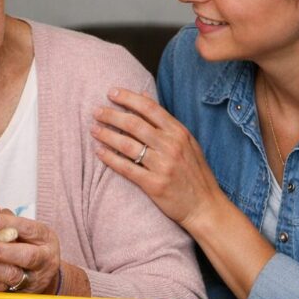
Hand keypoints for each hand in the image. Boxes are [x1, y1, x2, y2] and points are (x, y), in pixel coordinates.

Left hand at [0, 208, 61, 293]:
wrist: (43, 277)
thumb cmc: (30, 247)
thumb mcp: (26, 231)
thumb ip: (7, 220)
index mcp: (46, 238)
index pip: (29, 229)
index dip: (8, 224)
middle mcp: (44, 259)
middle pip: (25, 256)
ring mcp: (33, 279)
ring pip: (10, 275)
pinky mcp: (18, 293)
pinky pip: (0, 287)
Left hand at [92, 87, 222, 228]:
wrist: (205, 206)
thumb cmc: (195, 173)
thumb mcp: (188, 142)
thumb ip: (166, 122)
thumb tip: (145, 96)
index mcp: (179, 133)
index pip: (150, 108)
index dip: (128, 98)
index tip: (111, 92)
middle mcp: (171, 146)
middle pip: (134, 124)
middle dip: (111, 115)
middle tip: (96, 111)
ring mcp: (162, 165)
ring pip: (127, 144)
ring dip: (107, 135)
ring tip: (93, 130)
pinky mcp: (154, 185)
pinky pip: (126, 168)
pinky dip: (110, 158)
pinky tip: (98, 152)